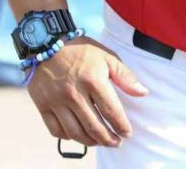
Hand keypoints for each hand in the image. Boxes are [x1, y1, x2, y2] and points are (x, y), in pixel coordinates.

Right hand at [26, 36, 148, 147]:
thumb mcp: (107, 56)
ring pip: (75, 132)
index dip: (121, 125)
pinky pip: (55, 130)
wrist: (46, 42)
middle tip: (116, 143)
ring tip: (101, 142)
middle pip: (94, 126)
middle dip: (108, 139)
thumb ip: (125, 76)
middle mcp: (73, 93)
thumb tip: (143, 93)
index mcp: (92, 80)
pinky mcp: (42, 105)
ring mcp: (56, 101)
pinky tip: (79, 135)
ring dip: (91, 142)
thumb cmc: (81, 50)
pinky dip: (69, 137)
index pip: (111, 110)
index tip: (128, 133)